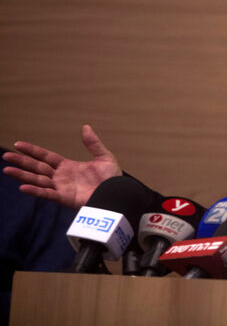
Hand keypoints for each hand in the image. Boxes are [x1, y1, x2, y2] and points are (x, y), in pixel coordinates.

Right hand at [2, 125, 121, 208]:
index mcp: (68, 166)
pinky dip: (35, 191)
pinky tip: (23, 186)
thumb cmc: (112, 179)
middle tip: (6, 156)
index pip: (46, 156)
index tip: (18, 144)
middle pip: (37, 167)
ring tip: (7, 170)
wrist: (118, 195)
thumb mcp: (104, 157)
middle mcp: (61, 177)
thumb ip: (93, 143)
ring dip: (22, 175)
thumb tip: (85, 127)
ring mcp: (61, 188)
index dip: (32, 151)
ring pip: (38, 180)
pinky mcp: (65, 198)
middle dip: (21, 162)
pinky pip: (47, 194)